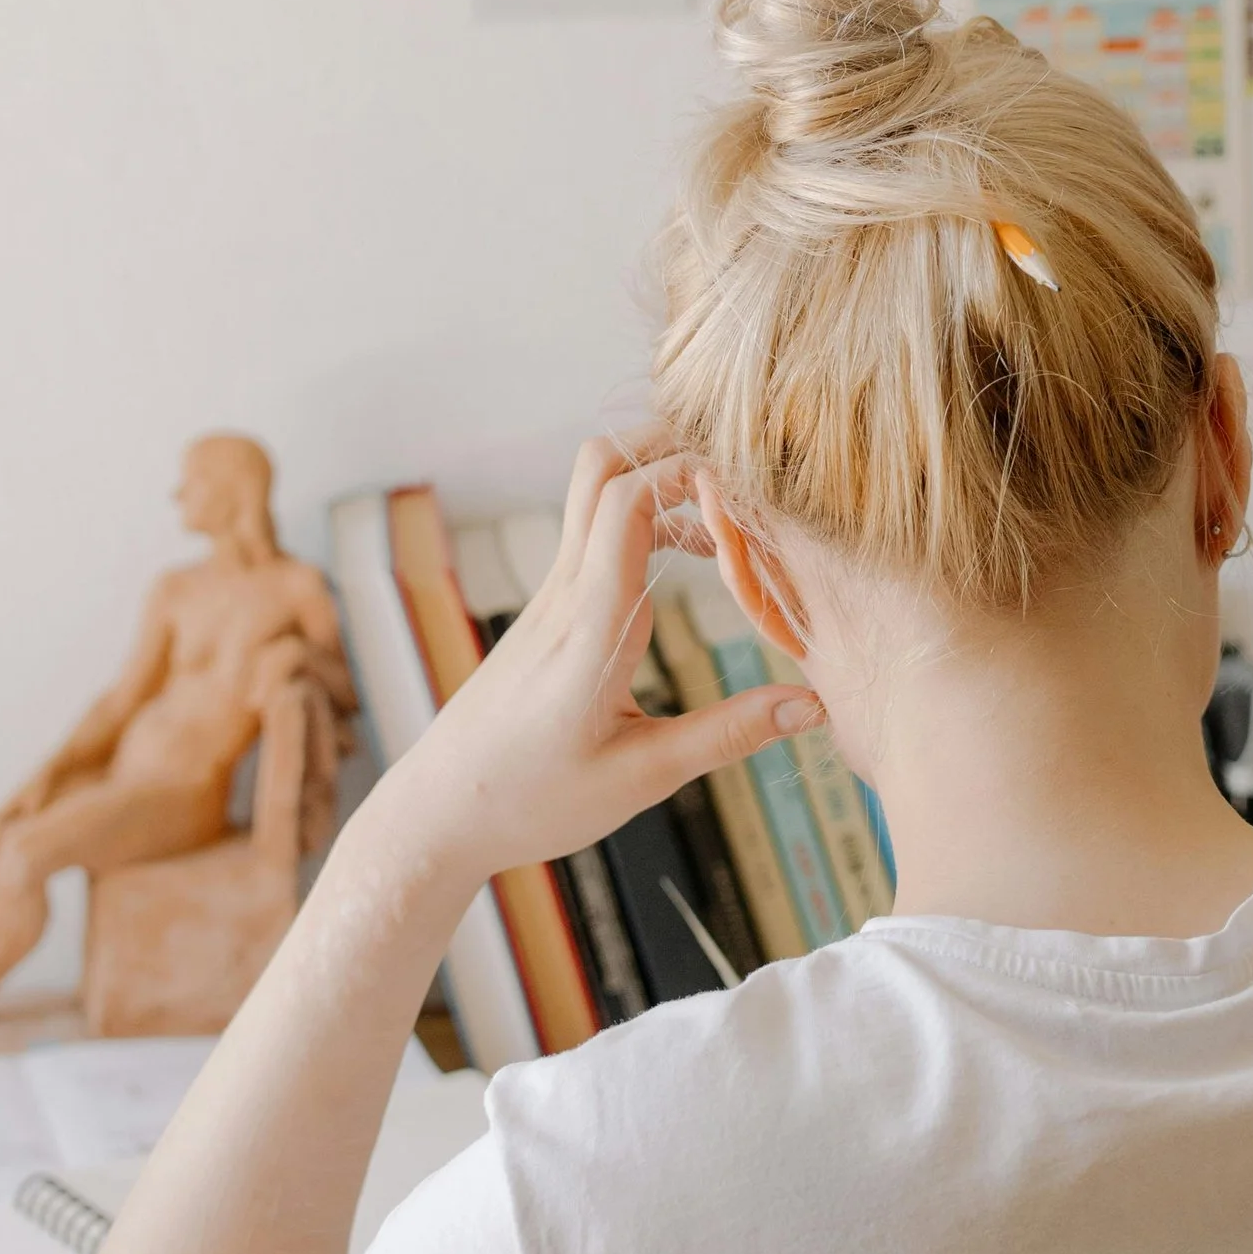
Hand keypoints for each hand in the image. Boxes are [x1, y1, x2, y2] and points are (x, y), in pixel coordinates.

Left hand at [376, 442, 819, 891]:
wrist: (440, 810)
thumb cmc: (532, 799)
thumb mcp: (642, 778)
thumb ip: (728, 735)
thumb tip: (811, 705)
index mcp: (592, 625)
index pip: (629, 500)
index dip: (689, 469)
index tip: (751, 486)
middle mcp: (568, 592)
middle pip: (604, 465)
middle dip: (672, 443)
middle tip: (743, 469)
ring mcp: (553, 594)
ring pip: (597, 490)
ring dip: (661, 476)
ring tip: (731, 513)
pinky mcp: (551, 607)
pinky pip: (598, 530)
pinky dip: (649, 514)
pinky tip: (695, 553)